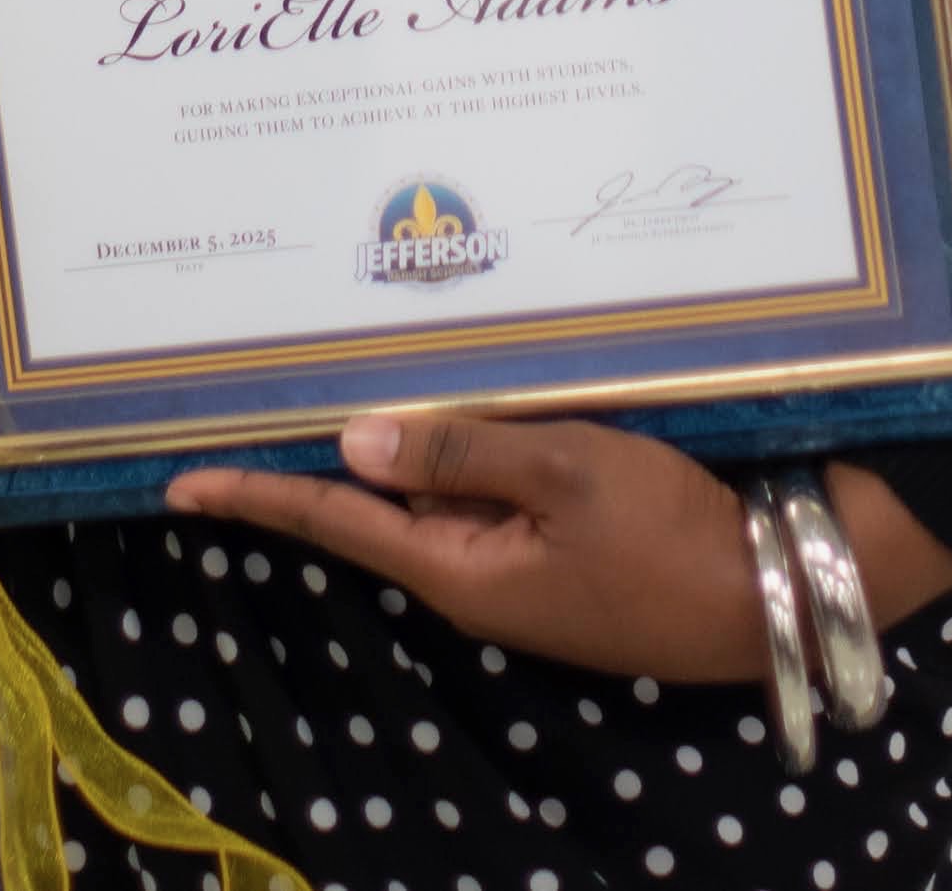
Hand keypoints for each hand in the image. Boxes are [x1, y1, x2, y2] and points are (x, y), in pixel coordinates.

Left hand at [163, 417, 951, 684]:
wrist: (772, 592)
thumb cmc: (668, 533)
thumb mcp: (568, 473)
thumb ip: (460, 452)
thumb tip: (351, 442)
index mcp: (456, 566)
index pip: (333, 523)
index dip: (256, 496)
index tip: (179, 482)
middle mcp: (473, 571)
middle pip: (382, 499)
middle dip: (332, 445)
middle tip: (267, 377)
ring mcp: (522, 563)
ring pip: (444, 486)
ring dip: (410, 434)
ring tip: (360, 357)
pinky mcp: (565, 547)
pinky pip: (497, 487)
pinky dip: (474, 441)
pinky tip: (472, 389)